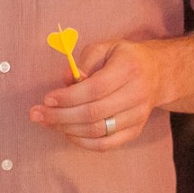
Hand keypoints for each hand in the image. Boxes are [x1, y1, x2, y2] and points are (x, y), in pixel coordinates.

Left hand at [29, 39, 171, 150]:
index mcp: (128, 69)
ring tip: (47, 122)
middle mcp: (136, 95)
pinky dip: (83, 142)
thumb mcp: (105, 48)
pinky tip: (67, 132)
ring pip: (98, 131)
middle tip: (37, 113)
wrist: (157, 74)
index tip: (47, 98)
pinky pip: (106, 145)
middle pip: (94, 113)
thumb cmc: (123, 58)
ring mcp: (137, 116)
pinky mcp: (135, 131)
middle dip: (60, 116)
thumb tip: (67, 81)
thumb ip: (84, 62)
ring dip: (67, 129)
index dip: (69, 96)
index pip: (95, 88)